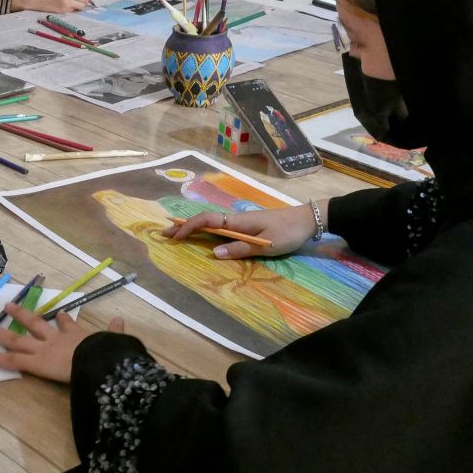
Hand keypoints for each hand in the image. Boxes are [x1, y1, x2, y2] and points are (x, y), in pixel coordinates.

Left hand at [0, 304, 125, 382]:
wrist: (96, 361)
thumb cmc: (106, 354)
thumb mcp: (114, 341)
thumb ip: (116, 331)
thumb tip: (122, 320)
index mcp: (75, 335)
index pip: (66, 324)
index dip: (62, 320)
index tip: (58, 315)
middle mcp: (54, 338)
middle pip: (34, 323)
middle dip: (20, 316)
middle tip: (8, 307)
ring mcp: (41, 349)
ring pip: (14, 339)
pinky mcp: (34, 363)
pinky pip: (9, 360)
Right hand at [161, 203, 325, 258]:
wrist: (307, 220)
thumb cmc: (288, 232)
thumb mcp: (266, 244)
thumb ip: (240, 249)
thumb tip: (213, 254)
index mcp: (238, 222)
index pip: (207, 221)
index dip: (189, 228)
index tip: (173, 236)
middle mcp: (236, 219)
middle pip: (205, 220)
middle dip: (184, 227)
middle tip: (164, 234)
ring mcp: (241, 222)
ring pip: (211, 222)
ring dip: (193, 228)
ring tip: (177, 234)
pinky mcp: (247, 226)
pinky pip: (220, 226)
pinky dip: (206, 229)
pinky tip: (202, 235)